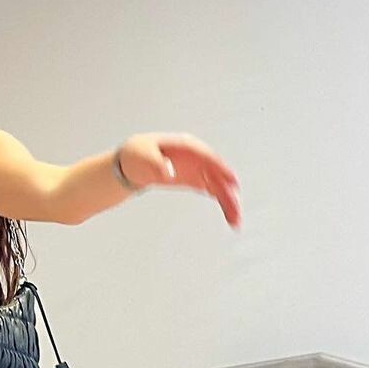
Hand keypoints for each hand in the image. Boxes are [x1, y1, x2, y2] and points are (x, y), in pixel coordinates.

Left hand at [118, 132, 240, 228]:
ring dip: (227, 202)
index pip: (207, 157)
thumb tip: (169, 173)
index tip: (231, 182)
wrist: (132, 160)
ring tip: (235, 221)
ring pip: (217, 185)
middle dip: (227, 193)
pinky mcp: (194, 180)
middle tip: (235, 212)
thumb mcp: (142, 156)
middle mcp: (196, 157)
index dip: (220, 169)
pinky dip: (220, 202)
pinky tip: (229, 215)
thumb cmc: (137, 154)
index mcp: (186, 146)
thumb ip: (155, 164)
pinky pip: (211, 190)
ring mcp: (197, 168)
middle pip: (216, 174)